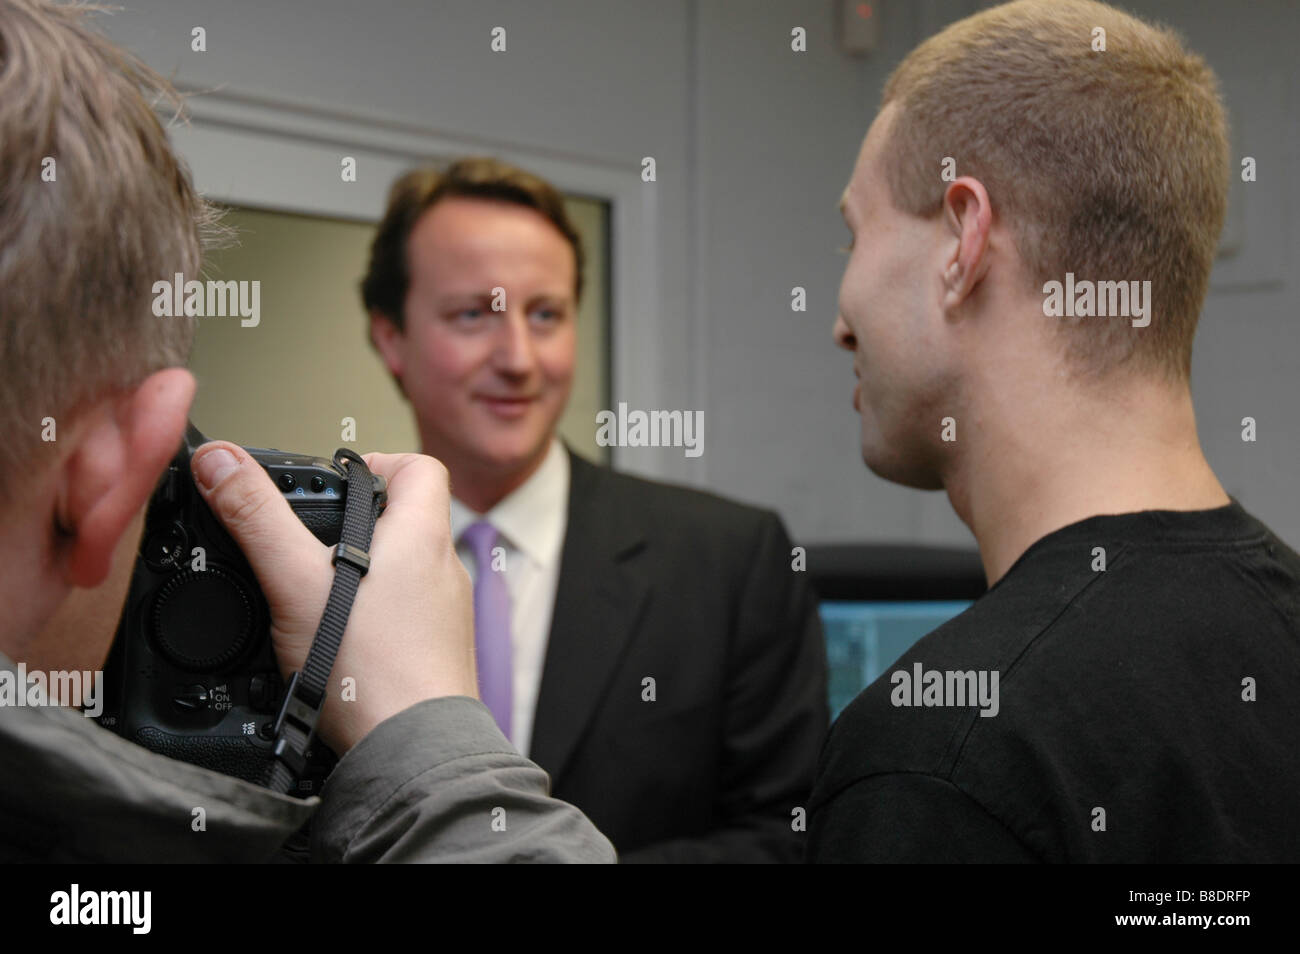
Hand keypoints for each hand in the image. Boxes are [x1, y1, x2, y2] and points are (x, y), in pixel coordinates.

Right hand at [190, 442, 477, 753]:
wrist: (411, 751)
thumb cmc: (372, 671)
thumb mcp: (296, 582)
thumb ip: (255, 518)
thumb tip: (221, 462)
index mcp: (423, 536)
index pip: (420, 467)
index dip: (378, 461)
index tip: (338, 478)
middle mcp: (444, 571)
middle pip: (408, 520)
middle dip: (357, 523)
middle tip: (309, 539)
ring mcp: (445, 616)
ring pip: (405, 573)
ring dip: (363, 573)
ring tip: (315, 594)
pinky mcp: (437, 655)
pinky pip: (405, 618)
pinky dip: (373, 619)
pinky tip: (337, 643)